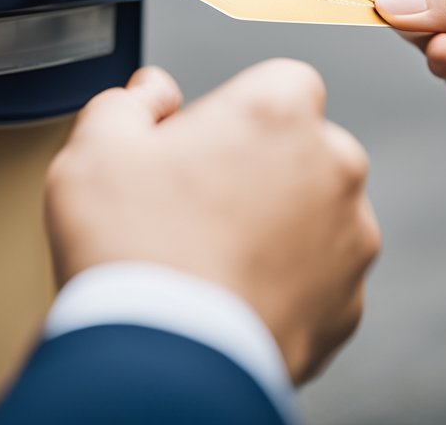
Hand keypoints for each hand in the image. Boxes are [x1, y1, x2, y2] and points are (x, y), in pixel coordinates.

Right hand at [45, 59, 380, 383]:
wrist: (162, 362)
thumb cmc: (131, 250)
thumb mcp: (96, 148)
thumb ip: (128, 102)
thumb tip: (152, 93)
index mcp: (278, 111)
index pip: (276, 83)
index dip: (233, 111)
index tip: (198, 143)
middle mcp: (333, 166)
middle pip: (299, 148)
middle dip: (258, 168)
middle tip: (194, 205)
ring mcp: (349, 239)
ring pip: (314, 214)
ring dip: (277, 225)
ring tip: (208, 258)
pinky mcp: (347, 304)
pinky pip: (317, 278)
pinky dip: (285, 284)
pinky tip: (231, 295)